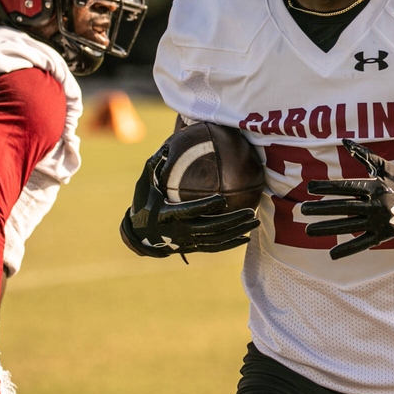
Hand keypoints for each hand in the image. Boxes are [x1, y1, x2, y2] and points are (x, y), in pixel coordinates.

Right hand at [119, 146, 258, 259]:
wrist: (139, 235)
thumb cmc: (142, 204)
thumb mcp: (144, 184)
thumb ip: (154, 165)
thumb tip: (166, 146)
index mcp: (168, 214)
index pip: (191, 211)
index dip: (206, 206)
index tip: (222, 199)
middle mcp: (180, 231)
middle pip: (211, 228)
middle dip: (232, 221)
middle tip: (251, 211)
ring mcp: (188, 241)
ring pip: (216, 239)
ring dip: (237, 231)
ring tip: (255, 221)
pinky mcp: (192, 247)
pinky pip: (214, 246)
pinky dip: (230, 243)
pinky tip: (246, 237)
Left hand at [302, 139, 393, 265]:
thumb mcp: (383, 166)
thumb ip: (363, 154)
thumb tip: (344, 141)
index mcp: (374, 187)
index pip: (345, 187)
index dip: (326, 187)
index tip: (309, 188)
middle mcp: (375, 204)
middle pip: (342, 207)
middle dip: (321, 209)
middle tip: (303, 210)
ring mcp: (378, 221)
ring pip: (348, 226)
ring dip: (327, 228)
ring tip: (308, 230)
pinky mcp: (383, 235)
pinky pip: (362, 244)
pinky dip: (347, 249)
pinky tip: (331, 253)